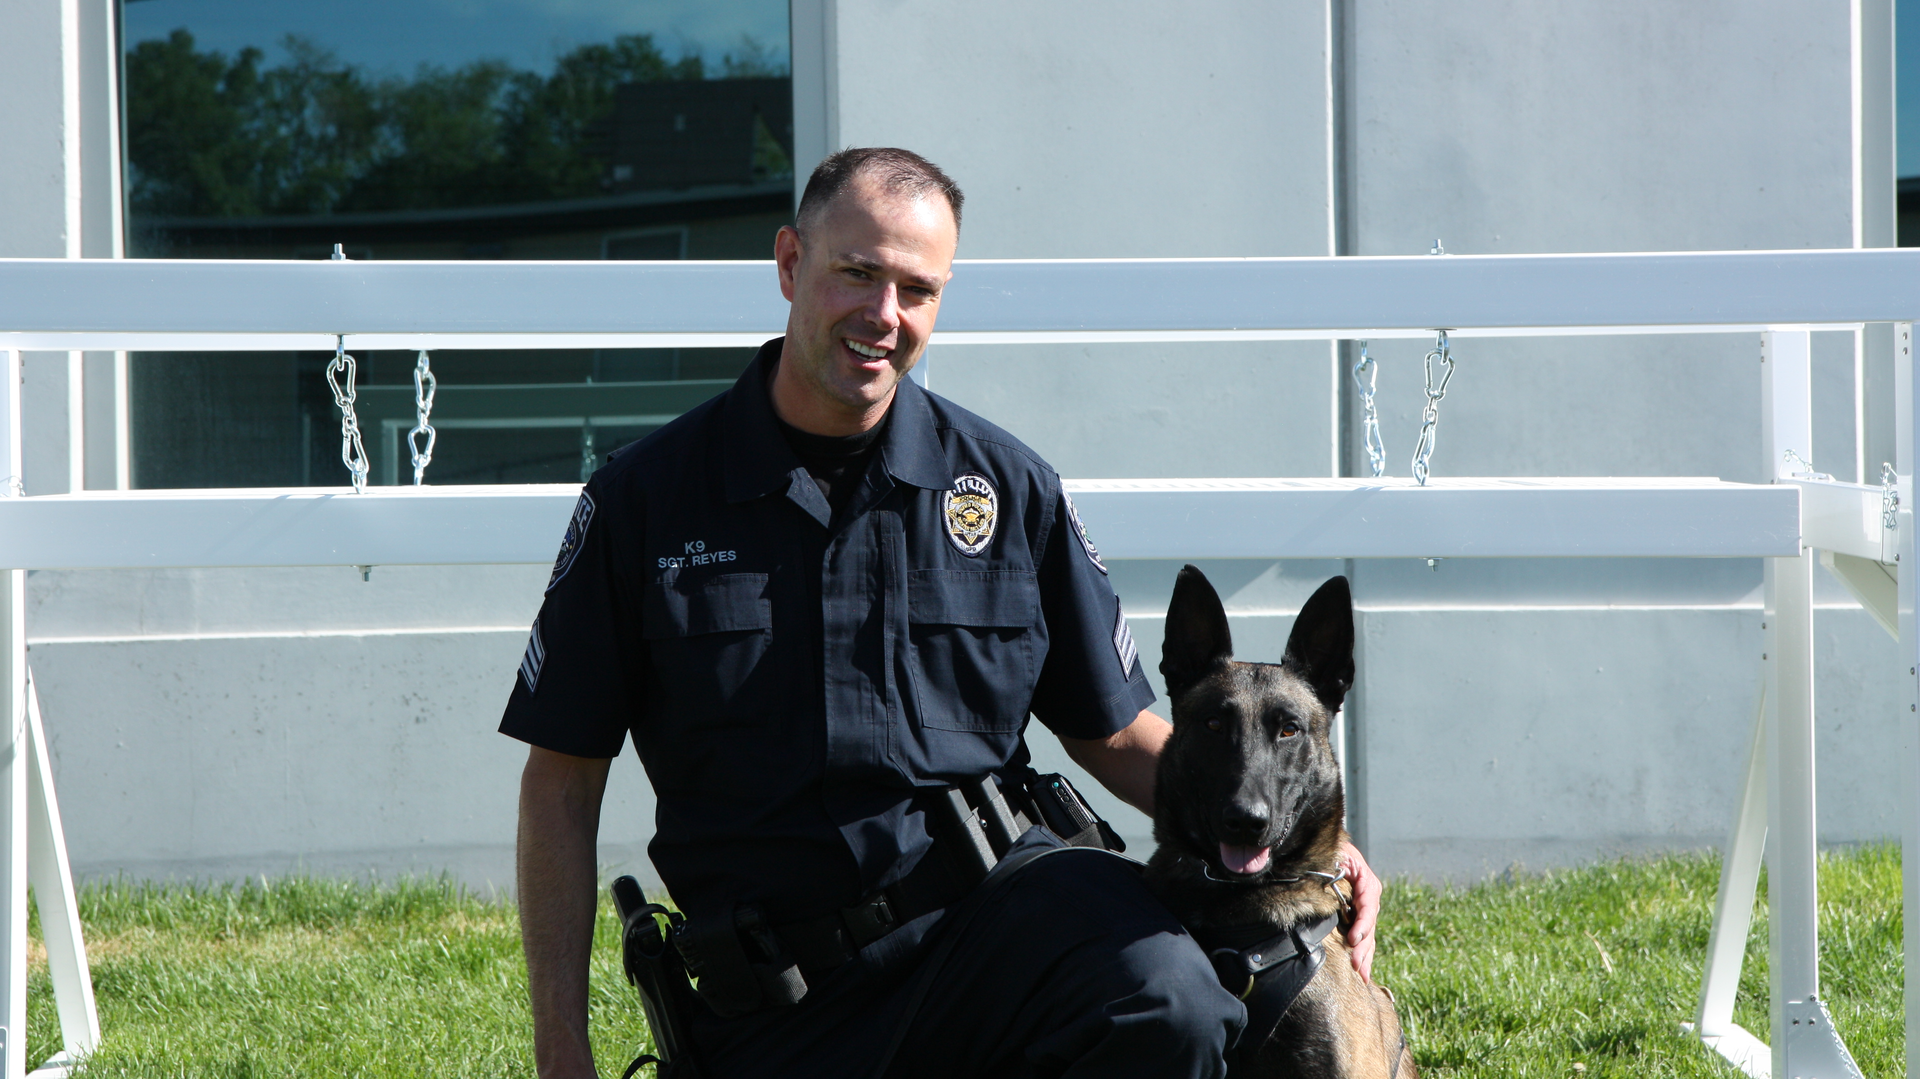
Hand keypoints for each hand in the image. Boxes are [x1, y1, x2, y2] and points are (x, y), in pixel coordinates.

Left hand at [1337, 838, 1380, 982]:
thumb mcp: (1337, 853)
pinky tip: (1362, 971)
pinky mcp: (1359, 918)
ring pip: (1369, 935)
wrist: (1335, 851)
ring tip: (1362, 975)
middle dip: (1364, 948)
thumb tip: (1327, 875)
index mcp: (1367, 882)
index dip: (1363, 923)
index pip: (1368, 905)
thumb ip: (1335, 864)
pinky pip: (1364, 937)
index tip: (1353, 939)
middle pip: (1370, 925)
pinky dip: (1363, 954)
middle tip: (1357, 966)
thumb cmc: (1334, 851)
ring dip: (1365, 956)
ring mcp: (1366, 909)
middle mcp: (1370, 897)